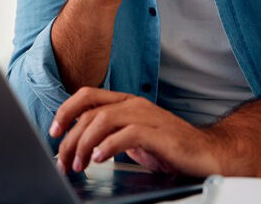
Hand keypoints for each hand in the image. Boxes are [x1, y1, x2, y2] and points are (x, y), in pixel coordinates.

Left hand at [50, 87, 222, 177]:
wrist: (206, 154)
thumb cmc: (169, 147)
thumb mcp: (132, 139)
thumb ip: (109, 135)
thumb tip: (78, 146)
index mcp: (126, 102)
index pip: (87, 95)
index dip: (66, 111)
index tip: (53, 132)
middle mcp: (134, 104)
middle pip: (90, 112)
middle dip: (70, 138)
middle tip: (63, 161)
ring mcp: (146, 116)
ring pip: (102, 120)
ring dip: (84, 144)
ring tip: (79, 164)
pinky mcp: (157, 132)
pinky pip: (125, 134)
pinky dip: (107, 147)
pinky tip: (99, 159)